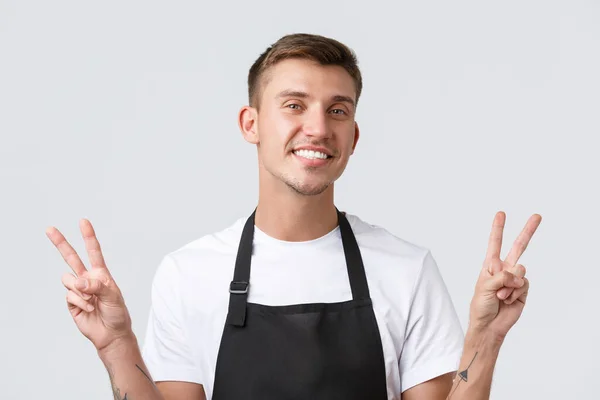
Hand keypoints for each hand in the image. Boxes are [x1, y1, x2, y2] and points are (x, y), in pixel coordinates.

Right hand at [47, 219, 132, 352]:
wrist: (110, 333)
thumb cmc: (117, 313)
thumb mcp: (113, 296)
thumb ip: (97, 285)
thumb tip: (78, 281)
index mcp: (101, 273)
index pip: (93, 252)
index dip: (88, 236)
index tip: (83, 221)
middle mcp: (87, 279)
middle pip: (71, 258)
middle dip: (61, 243)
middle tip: (49, 229)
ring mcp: (78, 290)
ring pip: (69, 279)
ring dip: (81, 291)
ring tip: (92, 301)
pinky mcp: (71, 302)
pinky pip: (69, 295)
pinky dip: (79, 302)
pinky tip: (88, 308)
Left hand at [469, 211, 541, 339]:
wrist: (489, 325)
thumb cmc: (481, 305)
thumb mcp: (484, 286)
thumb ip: (500, 276)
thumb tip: (516, 274)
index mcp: (491, 265)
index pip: (495, 244)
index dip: (498, 229)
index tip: (501, 214)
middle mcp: (504, 269)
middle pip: (519, 247)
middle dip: (528, 231)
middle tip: (537, 216)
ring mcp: (515, 280)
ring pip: (520, 271)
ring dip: (509, 285)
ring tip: (500, 295)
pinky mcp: (523, 290)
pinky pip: (524, 285)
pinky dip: (515, 293)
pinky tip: (508, 300)